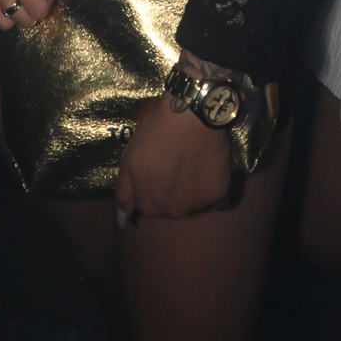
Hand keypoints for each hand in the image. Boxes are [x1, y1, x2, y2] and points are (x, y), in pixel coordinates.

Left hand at [114, 93, 232, 220]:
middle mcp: (172, 212)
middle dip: (170, 191)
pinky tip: (209, 171)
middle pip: (170, 206)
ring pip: (192, 204)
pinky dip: (211, 189)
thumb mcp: (129, 160)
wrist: (191, 118)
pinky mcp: (218, 194)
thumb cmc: (156, 135)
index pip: (148, 205)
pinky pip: (216, 200)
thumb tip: (122, 222)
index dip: (152, 184)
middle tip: (175, 163)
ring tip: (192, 164)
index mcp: (148, 205)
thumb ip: (124, 193)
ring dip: (191, 192)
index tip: (157, 167)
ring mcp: (196, 206)